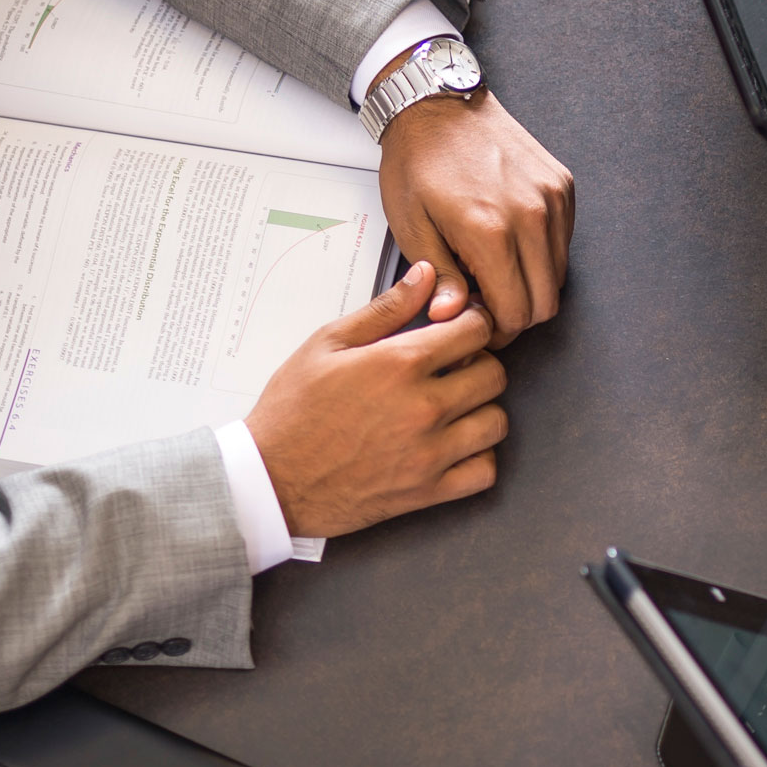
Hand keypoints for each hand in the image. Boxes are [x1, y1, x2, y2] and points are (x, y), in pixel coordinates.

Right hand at [244, 262, 509, 538]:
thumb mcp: (327, 344)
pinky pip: (485, 472)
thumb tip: (427, 275)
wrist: (270, 479)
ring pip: (496, 422)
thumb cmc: (293, 410)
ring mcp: (428, 453)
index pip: (475, 330)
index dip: (472, 323)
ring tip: (455, 408)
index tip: (460, 330)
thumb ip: (385, 308)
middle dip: (479, 364)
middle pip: (494, 375)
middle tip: (454, 369)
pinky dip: (478, 458)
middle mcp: (422, 407)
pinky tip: (455, 446)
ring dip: (482, 410)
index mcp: (399, 364)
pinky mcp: (426, 491)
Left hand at [377, 87, 573, 341]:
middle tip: (485, 303)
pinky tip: (510, 243)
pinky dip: (542, 255)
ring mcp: (552, 198)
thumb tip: (451, 316)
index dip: (496, 330)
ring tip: (494, 272)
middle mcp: (532, 216)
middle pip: (546, 302)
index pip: (516, 314)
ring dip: (531, 285)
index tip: (475, 321)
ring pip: (559, 276)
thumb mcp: (411, 226)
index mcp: (490, 232)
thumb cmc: (417, 162)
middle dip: (516, 315)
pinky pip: (564, 242)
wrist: (438, 106)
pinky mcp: (562, 185)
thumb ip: (438, 277)